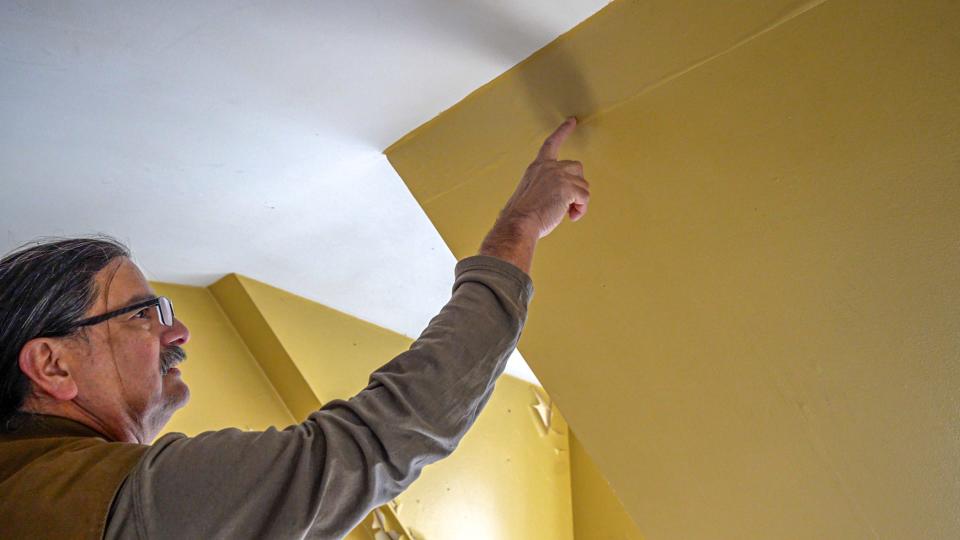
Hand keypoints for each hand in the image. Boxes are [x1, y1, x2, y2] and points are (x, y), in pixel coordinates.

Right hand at [478, 117, 589, 273]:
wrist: (519, 224)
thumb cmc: (522, 216)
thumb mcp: (530, 193)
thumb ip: (546, 186)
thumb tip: (560, 197)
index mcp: (537, 167)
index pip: (551, 143)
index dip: (563, 131)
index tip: (572, 121)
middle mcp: (549, 167)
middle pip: (577, 167)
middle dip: (577, 184)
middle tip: (568, 204)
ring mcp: (559, 176)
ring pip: (583, 185)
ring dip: (579, 201)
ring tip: (567, 213)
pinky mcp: (568, 188)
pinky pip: (585, 198)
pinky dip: (581, 209)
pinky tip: (571, 217)